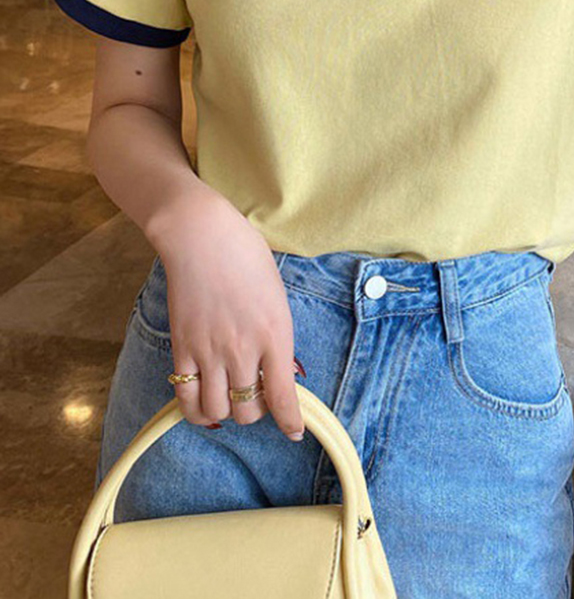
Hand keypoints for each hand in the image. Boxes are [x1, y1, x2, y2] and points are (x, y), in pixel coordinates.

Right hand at [149, 189, 305, 441]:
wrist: (203, 237)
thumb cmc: (248, 258)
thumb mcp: (277, 297)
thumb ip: (278, 337)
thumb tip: (280, 371)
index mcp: (275, 334)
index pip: (283, 395)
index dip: (291, 421)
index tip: (294, 432)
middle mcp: (243, 350)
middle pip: (250, 410)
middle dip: (257, 414)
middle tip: (257, 398)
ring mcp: (209, 352)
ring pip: (218, 411)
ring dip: (227, 413)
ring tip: (231, 400)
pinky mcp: (182, 349)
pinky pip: (186, 399)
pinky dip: (196, 411)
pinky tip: (204, 405)